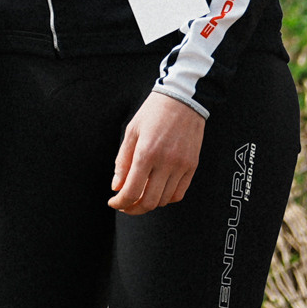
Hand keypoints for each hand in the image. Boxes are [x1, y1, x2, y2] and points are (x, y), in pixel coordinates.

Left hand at [108, 93, 203, 214]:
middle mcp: (165, 162)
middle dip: (133, 208)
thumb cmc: (154, 111)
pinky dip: (166, 198)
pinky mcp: (192, 166)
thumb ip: (122, 161)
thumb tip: (117, 186)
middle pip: (148, 202)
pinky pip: (179, 193)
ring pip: (164, 200)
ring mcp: (181, 166)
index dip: (120, 202)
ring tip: (140, 197)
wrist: (183, 98)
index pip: (131, 191)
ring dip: (149, 204)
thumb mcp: (131, 132)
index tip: (114, 202)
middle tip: (125, 204)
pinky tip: (157, 192)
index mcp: (146, 153)